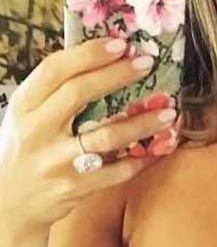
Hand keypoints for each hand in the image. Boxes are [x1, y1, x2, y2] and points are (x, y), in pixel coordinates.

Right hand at [0, 36, 179, 239]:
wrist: (9, 203)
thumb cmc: (25, 149)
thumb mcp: (26, 116)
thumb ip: (54, 92)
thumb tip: (102, 59)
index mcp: (23, 106)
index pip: (54, 70)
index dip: (89, 54)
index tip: (120, 44)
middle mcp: (36, 131)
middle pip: (79, 93)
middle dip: (117, 75)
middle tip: (147, 63)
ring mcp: (56, 161)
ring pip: (106, 136)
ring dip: (142, 122)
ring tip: (170, 111)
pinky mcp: (75, 188)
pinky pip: (116, 172)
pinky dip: (142, 160)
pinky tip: (161, 148)